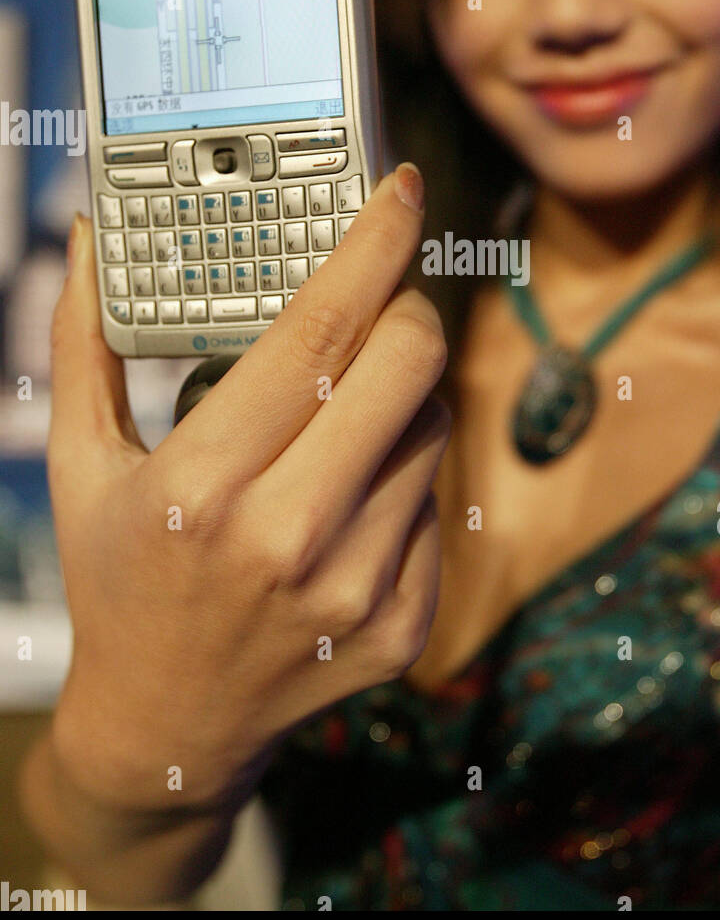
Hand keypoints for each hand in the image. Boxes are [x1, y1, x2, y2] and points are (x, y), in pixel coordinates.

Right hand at [47, 164, 448, 813]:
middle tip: (380, 303)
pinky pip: (437, 500)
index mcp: (203, 486)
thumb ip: (84, 346)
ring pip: (433, 428)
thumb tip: (92, 240)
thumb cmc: (120, 583)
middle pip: (410, 366)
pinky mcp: (401, 626)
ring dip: (402, 397)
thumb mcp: (82, 467)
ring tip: (338, 419)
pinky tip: (346, 497)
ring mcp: (355, 590)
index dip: (372, 246)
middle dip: (407, 309)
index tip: (403, 190)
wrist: (168, 728)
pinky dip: (405, 473)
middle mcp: (288, 540)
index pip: (320, 333)